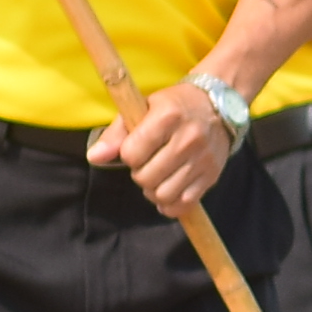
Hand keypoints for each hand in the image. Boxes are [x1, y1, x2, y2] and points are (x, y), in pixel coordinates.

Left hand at [89, 80, 236, 218]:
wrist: (217, 107)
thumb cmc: (172, 107)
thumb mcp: (141, 109)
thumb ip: (115, 134)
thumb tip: (94, 158)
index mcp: (168, 116)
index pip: (132, 154)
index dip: (128, 154)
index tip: (136, 147)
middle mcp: (188, 138)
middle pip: (146, 177)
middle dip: (140, 174)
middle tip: (147, 163)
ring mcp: (203, 159)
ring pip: (164, 194)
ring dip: (153, 190)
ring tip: (157, 178)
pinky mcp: (212, 175)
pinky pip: (184, 203)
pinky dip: (170, 204)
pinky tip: (168, 191)